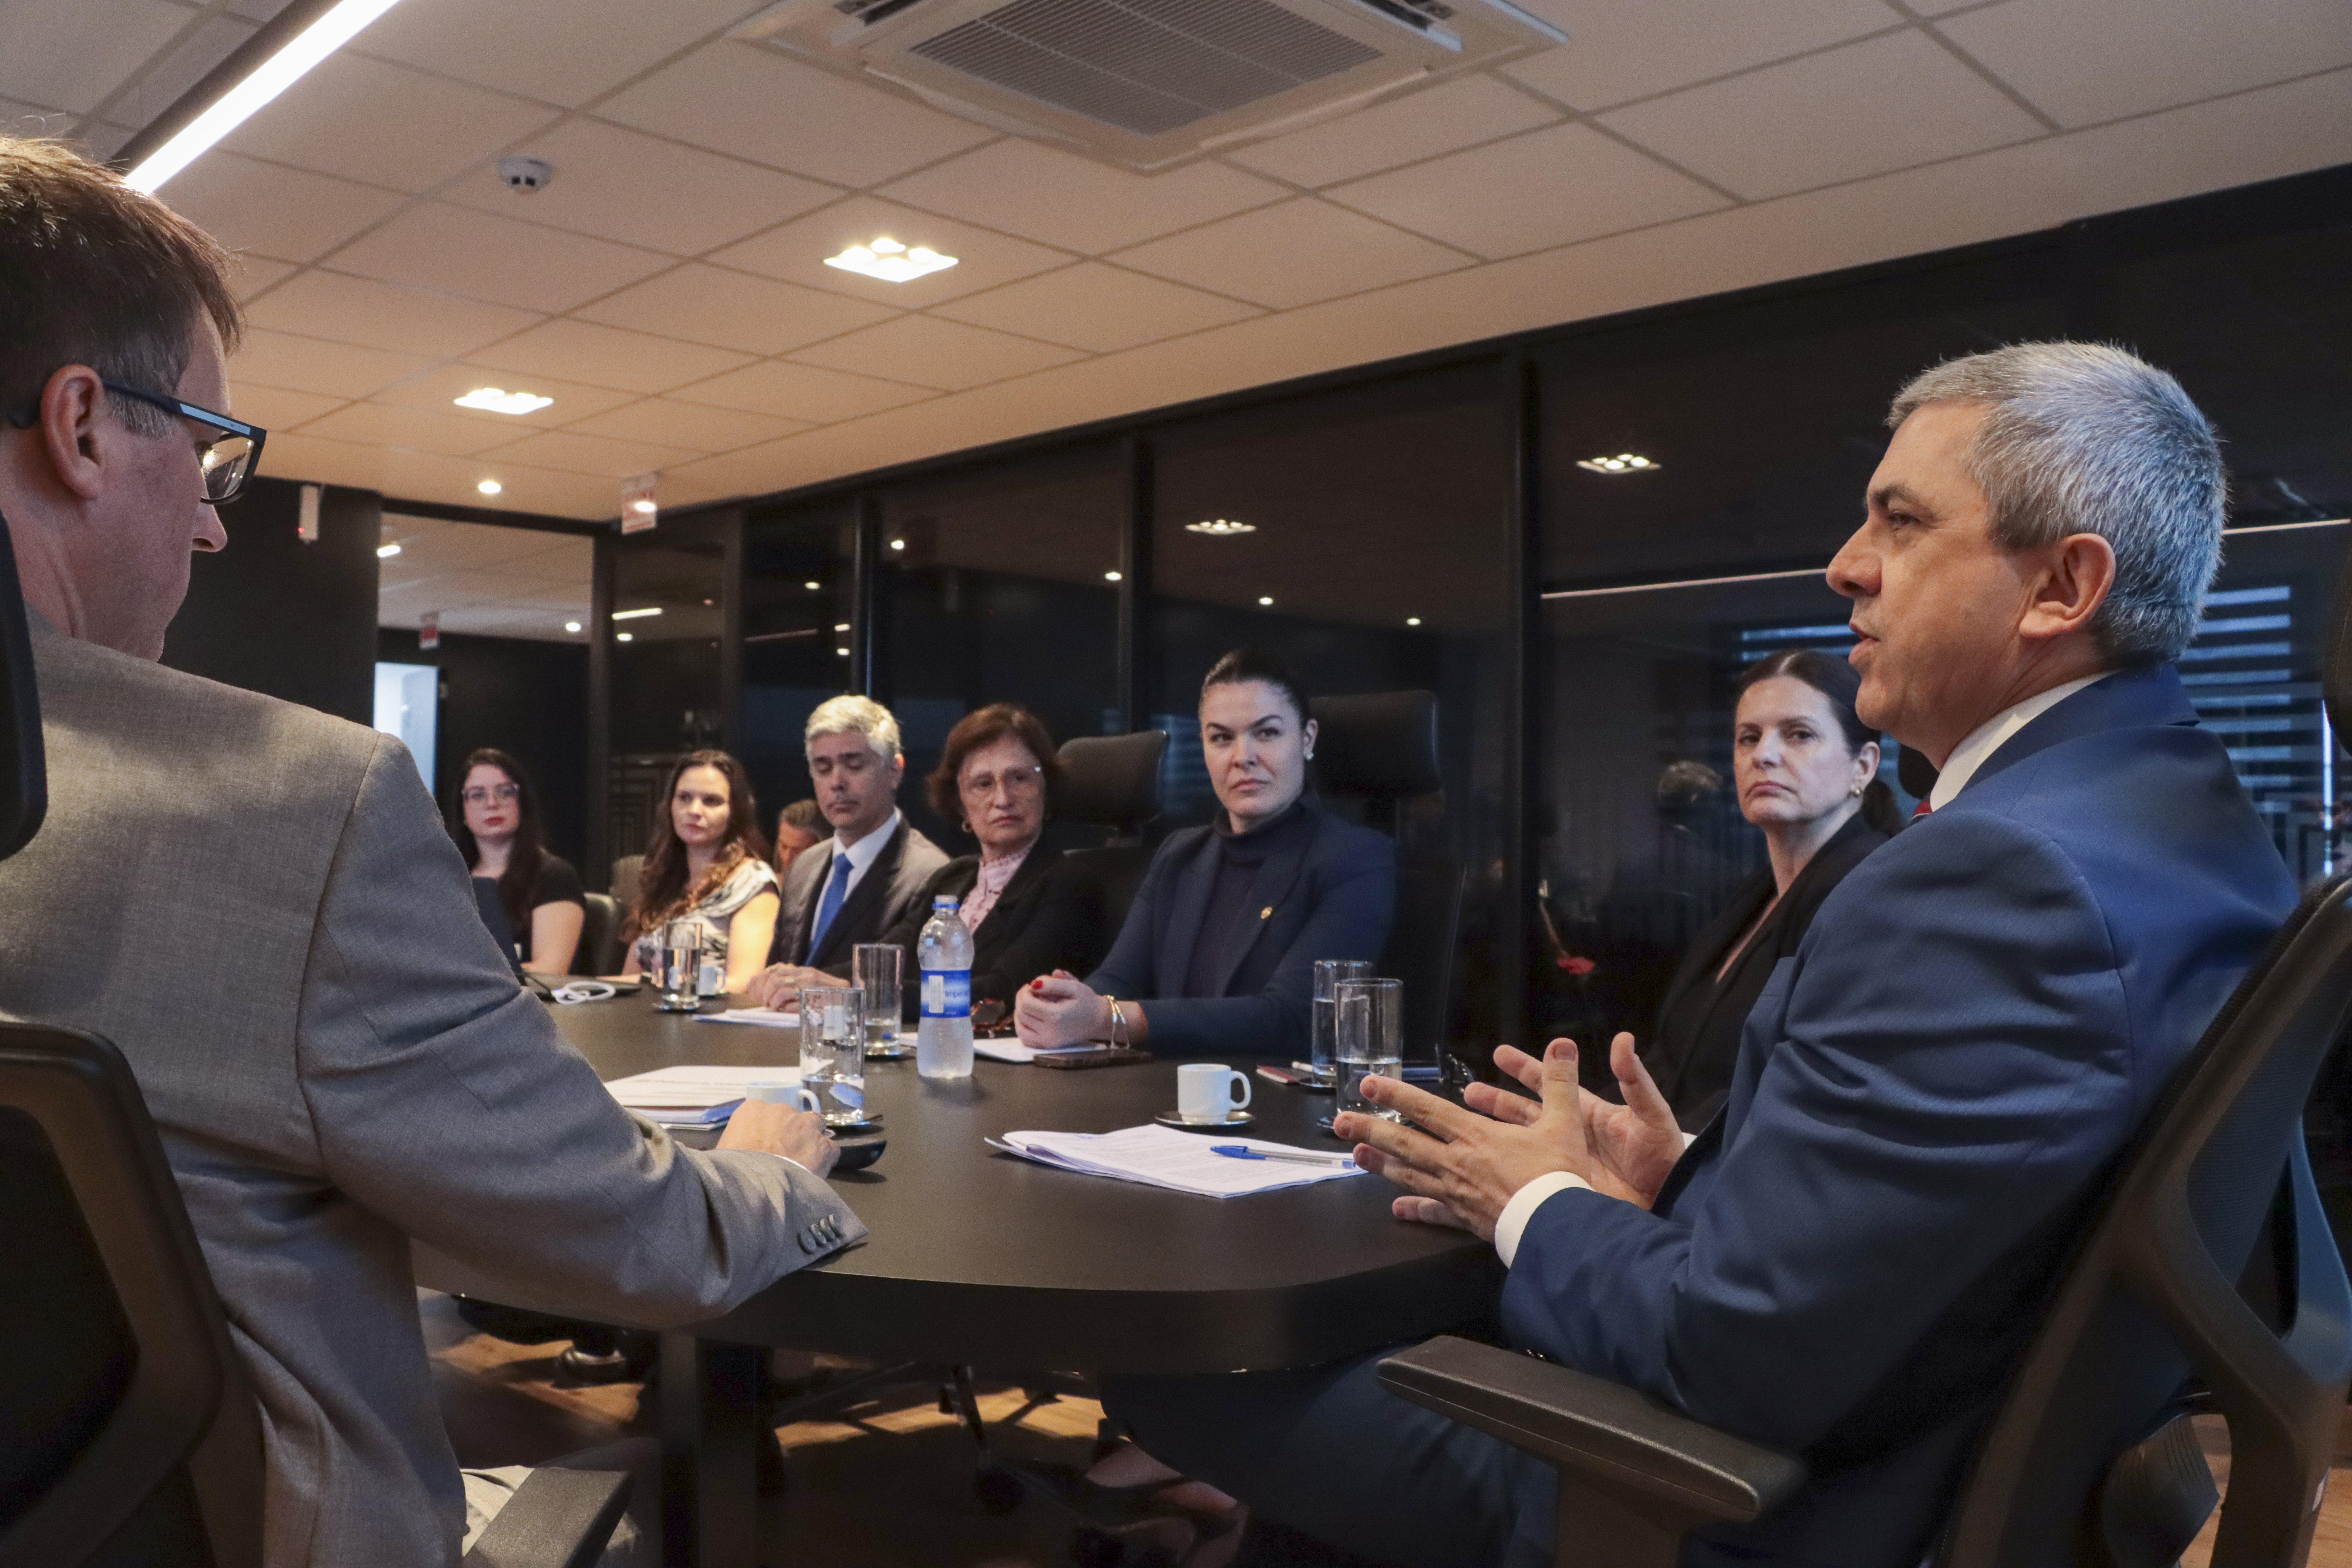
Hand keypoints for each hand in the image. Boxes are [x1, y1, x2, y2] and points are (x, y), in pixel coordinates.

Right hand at [718, 1098, 838, 1177]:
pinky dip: (825, 1159)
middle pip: (789, 1119)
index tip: (765, 1145)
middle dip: (789, 1134)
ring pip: (814, 1126)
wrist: (756, 1189)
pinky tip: (816, 1173)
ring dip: (810, 1141)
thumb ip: (736, 1145)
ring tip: (803, 1163)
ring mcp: (805, 1124)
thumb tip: (737, 1154)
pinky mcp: (823, 1144)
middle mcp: (781, 1110)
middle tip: (783, 1156)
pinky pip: (829, 1149)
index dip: (766, 1130)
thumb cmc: (733, 1173)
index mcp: (752, 1110)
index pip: (763, 1114)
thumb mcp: (724, 1154)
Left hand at [746, 964, 845, 1009]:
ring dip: (771, 999)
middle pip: (772, 978)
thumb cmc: (826, 999)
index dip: (759, 982)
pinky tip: (783, 1010)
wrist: (850, 1002)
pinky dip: (782, 1005)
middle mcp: (805, 973)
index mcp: (802, 970)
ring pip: (778, 986)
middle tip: (764, 1004)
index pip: (773, 970)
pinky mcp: (814, 993)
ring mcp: (810, 982)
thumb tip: (757, 988)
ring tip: (773, 1007)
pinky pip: (790, 997)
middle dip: (763, 992)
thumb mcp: (806, 989)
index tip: (754, 994)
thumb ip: (787, 986)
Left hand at [1014, 971, 1109, 1047]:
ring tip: (1028, 1003)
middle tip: (1030, 992)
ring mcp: (1048, 1042)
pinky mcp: (1048, 1046)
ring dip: (1019, 1014)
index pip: (1026, 1004)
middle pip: (1020, 1015)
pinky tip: (1029, 1017)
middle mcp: (1049, 1032)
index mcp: (1056, 1017)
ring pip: (1020, 1028)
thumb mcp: (1074, 987)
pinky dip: (1023, 1027)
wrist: (1099, 1021)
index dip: (1025, 992)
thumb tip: (1034, 983)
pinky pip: (1026, 1039)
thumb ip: (1053, 984)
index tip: (1032, 986)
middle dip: (1021, 1000)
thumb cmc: (1087, 1002)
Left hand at [1335, 1039, 1594, 1241]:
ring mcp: (1455, 1192)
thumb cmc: (1558, 1175)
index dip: (1395, 1095)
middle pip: (1404, 1142)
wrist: (1558, 1227)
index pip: (1426, 1110)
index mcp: (1474, 1135)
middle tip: (1338, 1122)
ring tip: (1355, 1155)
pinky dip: (1414, 1210)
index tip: (1367, 1085)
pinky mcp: (1463, 1218)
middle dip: (1369, 1129)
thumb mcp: (1564, 1123)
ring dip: (1380, 1164)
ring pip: (1409, 1175)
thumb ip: (1560, 1083)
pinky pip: (1433, 1212)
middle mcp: (1456, 1162)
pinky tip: (1396, 1211)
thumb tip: (1562, 1044)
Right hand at [1476, 1035, 1684, 1208]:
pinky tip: (1483, 1173)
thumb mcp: (1650, 1115)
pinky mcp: (1560, 1190)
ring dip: (1494, 1135)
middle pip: (1525, 1114)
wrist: (1669, 1204)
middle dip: (1498, 1101)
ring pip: (1519, 1145)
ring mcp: (1562, 1164)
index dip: (1525, 1068)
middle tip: (1470, 1092)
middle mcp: (1569, 1137)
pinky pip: (1526, 1178)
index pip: (1549, 1085)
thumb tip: (1623, 1040)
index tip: (1500, 1054)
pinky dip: (1504, 1174)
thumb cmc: (1663, 1157)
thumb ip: (1634, 1079)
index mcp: (1586, 1114)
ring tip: (1468, 1127)